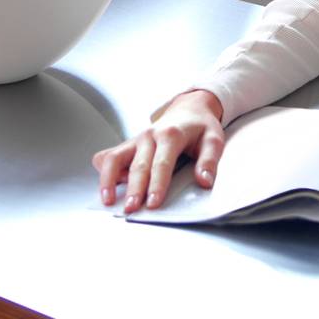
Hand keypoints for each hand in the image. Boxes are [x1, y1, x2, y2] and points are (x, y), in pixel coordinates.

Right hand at [92, 88, 225, 213]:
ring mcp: (136, 140)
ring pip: (116, 158)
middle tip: (131, 208)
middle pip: (138, 165)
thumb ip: (209, 161)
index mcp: (171, 134)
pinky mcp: (128, 144)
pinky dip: (104, 170)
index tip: (153, 203)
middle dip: (133, 189)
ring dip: (109, 179)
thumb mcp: (213, 139)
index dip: (157, 184)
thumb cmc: (199, 127)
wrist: (189, 109)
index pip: (162, 163)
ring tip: (107, 200)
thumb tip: (205, 180)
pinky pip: (110, 155)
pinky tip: (106, 185)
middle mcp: (149, 136)